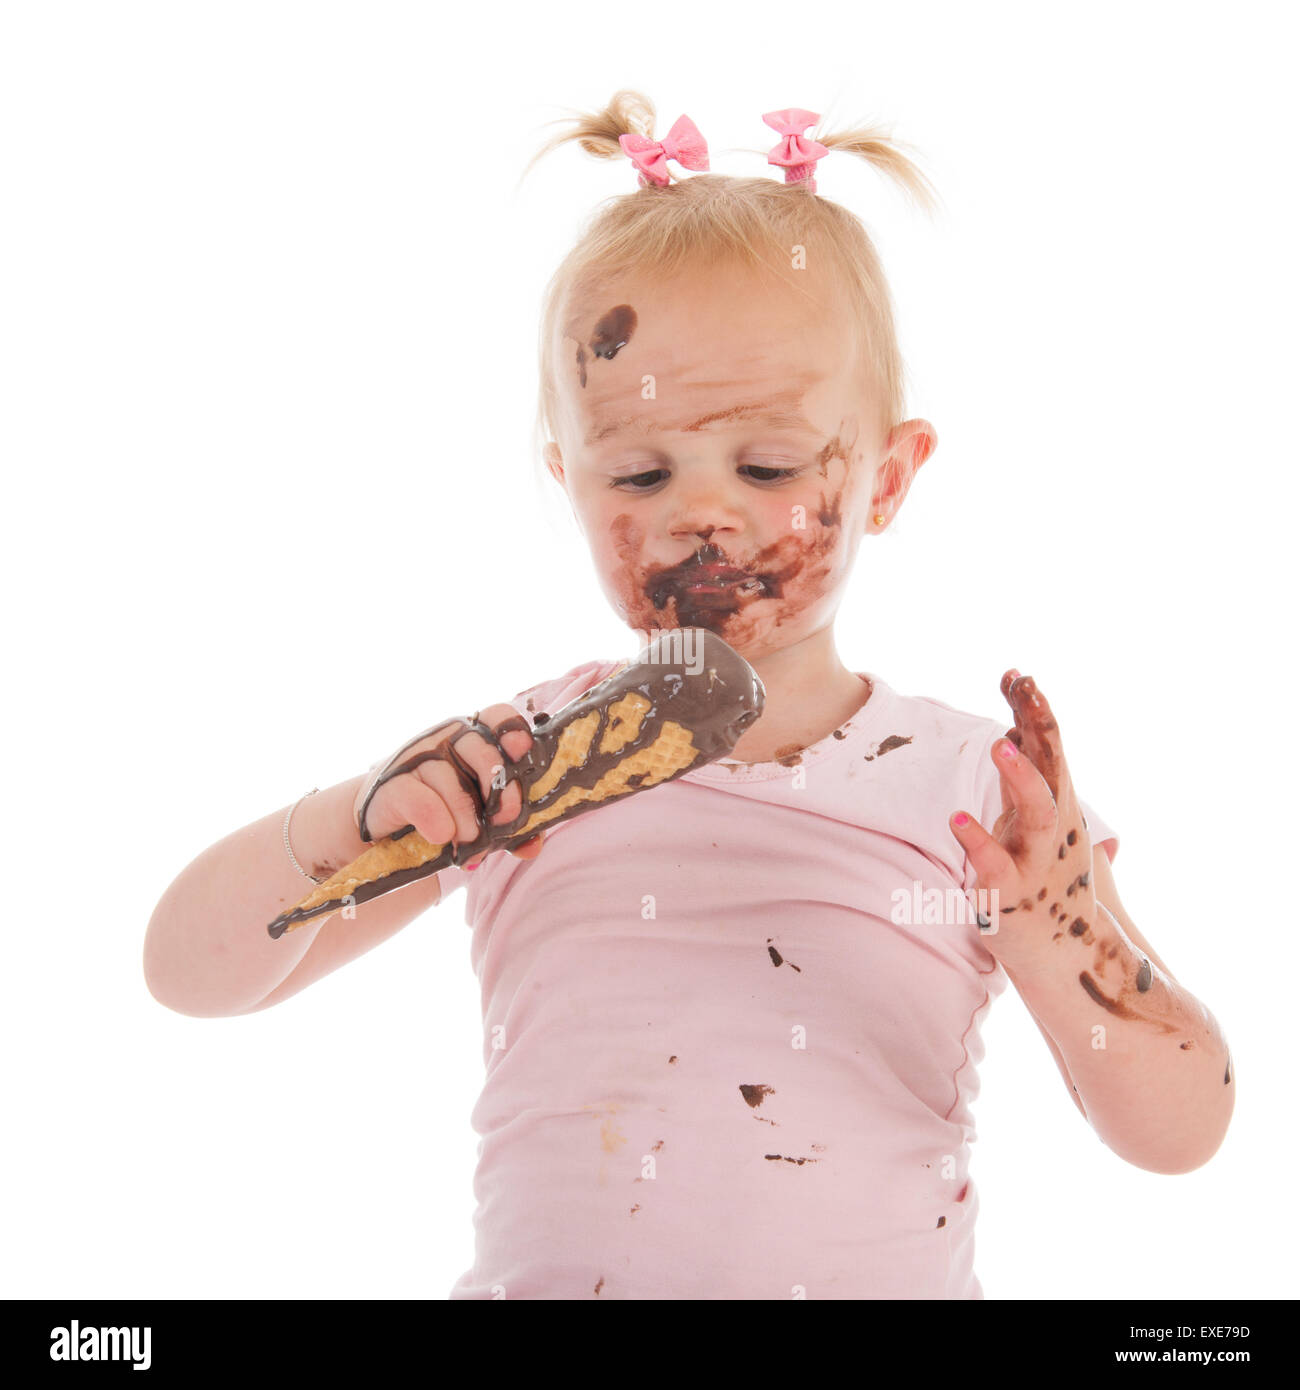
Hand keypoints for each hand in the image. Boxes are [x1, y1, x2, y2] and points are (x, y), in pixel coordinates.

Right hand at [353, 704, 545, 867]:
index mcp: (474, 739)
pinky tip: (442, 836)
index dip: (513, 730)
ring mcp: (415, 758)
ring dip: (467, 820)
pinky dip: (438, 822)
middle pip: (481, 749)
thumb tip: (532, 847)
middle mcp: (445, 739)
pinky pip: (422, 801)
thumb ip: (511, 829)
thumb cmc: (444, 813)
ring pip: (452, 782)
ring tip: (470, 844)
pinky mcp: (391, 785)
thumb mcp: (482, 818)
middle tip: (504, 820)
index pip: (496, 716)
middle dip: (500, 789)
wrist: (388, 830)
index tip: (522, 751)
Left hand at [949, 670, 1096, 967]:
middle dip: (1041, 724)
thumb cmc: (1045, 877)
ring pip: (1039, 811)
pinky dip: (979, 840)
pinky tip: (956, 818)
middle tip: (1025, 686)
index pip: (1049, 746)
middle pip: (1054, 765)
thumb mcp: (1035, 820)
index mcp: (1058, 804)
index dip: (1034, 709)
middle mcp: (1055, 826)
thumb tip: (1016, 728)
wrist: (1066, 953)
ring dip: (1021, 776)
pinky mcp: (1014, 893)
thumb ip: (1025, 776)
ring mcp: (1038, 859)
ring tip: (999, 744)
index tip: (1015, 674)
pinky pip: (996, 864)